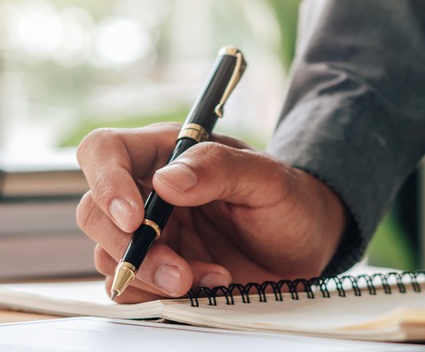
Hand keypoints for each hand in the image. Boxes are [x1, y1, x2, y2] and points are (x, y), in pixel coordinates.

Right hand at [76, 123, 345, 302]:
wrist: (306, 246)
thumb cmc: (289, 201)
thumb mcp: (268, 178)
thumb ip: (220, 169)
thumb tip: (167, 180)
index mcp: (168, 153)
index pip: (105, 151)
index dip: (106, 181)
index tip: (135, 218)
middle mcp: (150, 193)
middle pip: (94, 212)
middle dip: (132, 248)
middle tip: (180, 272)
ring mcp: (152, 234)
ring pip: (109, 257)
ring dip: (154, 276)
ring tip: (215, 276)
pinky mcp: (158, 271)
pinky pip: (131, 288)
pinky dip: (162, 296)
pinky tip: (210, 286)